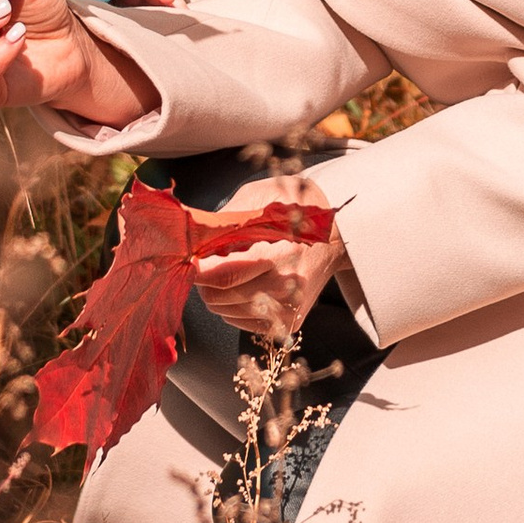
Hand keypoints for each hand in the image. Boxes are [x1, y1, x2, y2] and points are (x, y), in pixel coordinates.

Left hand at [192, 172, 345, 344]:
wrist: (337, 233)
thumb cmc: (294, 209)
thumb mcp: (259, 200)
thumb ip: (225, 222)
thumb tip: (190, 240)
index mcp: (278, 256)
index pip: (222, 276)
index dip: (196, 270)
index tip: (186, 258)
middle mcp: (285, 289)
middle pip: (218, 297)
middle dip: (202, 280)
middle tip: (204, 260)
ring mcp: (288, 310)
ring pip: (225, 312)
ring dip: (216, 293)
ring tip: (228, 268)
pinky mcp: (289, 323)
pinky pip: (240, 321)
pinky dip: (231, 305)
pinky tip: (244, 283)